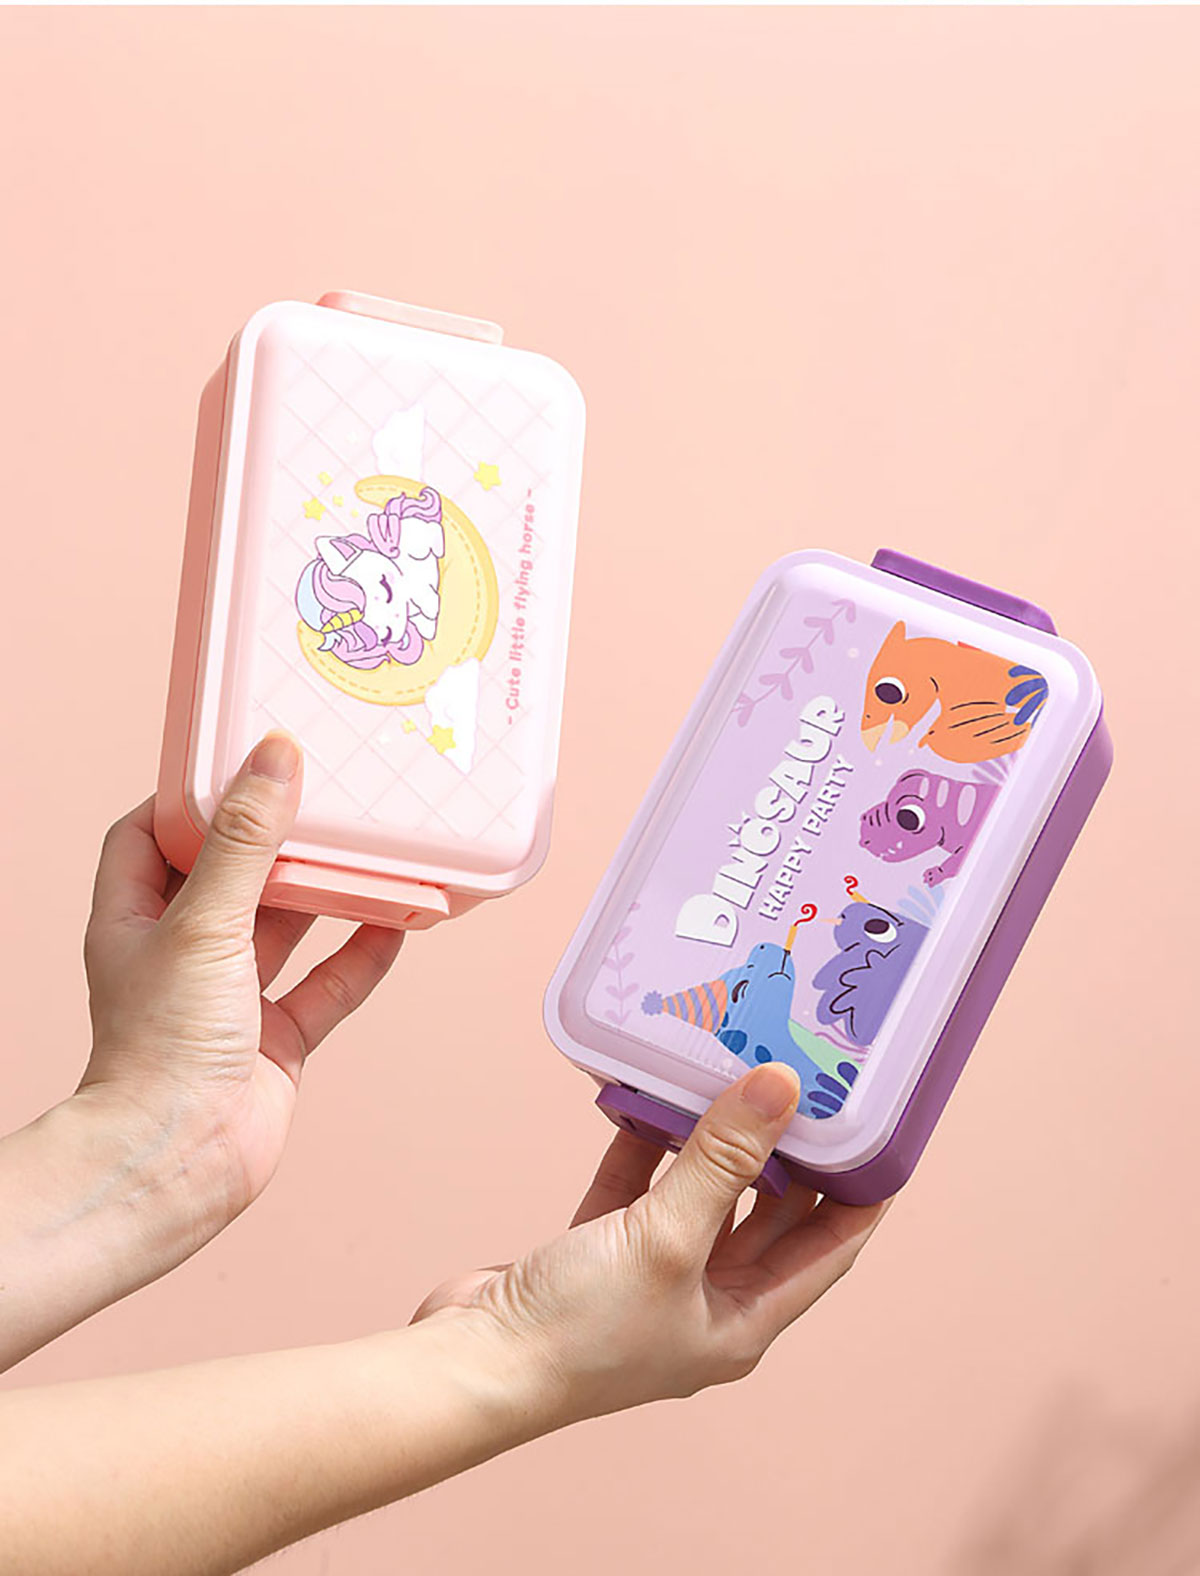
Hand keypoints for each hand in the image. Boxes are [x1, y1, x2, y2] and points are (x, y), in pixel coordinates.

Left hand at [79, 732, 403, 1241]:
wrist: (179, 1161)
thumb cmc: (162, 1046)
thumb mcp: (204, 923)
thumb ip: (245, 842)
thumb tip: (274, 756)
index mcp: (135, 920)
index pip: (147, 837)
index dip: (187, 799)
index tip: (238, 762)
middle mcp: (179, 955)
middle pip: (227, 877)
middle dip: (272, 839)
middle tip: (320, 794)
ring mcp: (229, 999)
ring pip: (284, 929)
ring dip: (324, 893)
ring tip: (366, 846)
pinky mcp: (276, 1040)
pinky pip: (328, 985)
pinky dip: (362, 954)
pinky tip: (398, 921)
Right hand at [413, 1062, 889, 1427]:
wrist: (472, 1362)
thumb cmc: (581, 1329)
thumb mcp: (668, 1238)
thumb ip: (723, 1159)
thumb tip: (780, 1086)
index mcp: (742, 1322)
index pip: (828, 1251)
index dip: (861, 1197)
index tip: (882, 1133)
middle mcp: (705, 1302)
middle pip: (768, 1218)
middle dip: (790, 1158)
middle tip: (810, 1090)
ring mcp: (650, 1278)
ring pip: (702, 1197)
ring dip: (715, 1144)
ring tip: (738, 1079)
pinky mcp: (599, 1253)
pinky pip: (637, 1188)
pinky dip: (645, 1145)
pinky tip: (650, 1097)